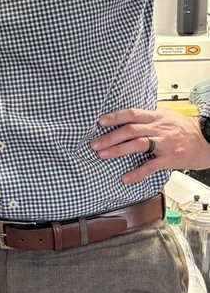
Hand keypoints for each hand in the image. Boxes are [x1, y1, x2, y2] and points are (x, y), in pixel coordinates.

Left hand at [91, 107, 209, 184]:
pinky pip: (151, 166)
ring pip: (137, 145)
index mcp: (156, 117)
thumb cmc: (186, 129)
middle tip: (94, 144)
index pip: (132, 114)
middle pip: (130, 130)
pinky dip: (137, 173)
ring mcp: (164, 143)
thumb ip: (149, 116)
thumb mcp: (167, 116)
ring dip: (117, 150)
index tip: (100, 121)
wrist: (208, 139)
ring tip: (103, 155)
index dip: (115, 117)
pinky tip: (126, 178)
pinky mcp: (170, 158)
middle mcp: (159, 128)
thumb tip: (130, 116)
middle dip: (109, 137)